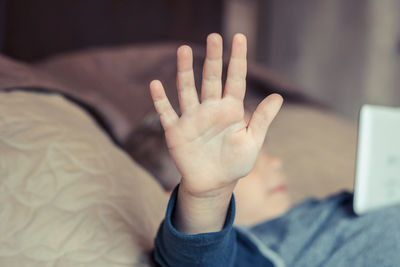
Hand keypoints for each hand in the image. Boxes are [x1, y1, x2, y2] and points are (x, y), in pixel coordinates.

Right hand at [150, 33, 282, 197]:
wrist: (213, 184)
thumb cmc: (235, 163)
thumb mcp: (252, 142)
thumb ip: (262, 119)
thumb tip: (279, 96)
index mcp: (230, 110)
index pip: (235, 79)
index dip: (237, 59)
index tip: (239, 38)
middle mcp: (210, 109)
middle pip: (210, 79)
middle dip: (213, 58)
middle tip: (214, 37)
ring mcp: (192, 119)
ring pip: (187, 90)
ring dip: (185, 71)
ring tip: (184, 50)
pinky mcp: (176, 132)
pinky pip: (166, 113)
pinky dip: (160, 100)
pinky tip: (156, 85)